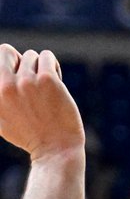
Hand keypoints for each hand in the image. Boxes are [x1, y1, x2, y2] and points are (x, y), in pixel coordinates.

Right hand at [0, 46, 84, 160]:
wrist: (55, 148)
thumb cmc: (29, 135)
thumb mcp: (1, 119)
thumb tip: (2, 78)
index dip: (5, 64)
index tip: (16, 77)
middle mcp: (4, 86)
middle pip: (5, 51)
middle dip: (18, 61)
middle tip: (29, 78)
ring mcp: (26, 81)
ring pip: (31, 55)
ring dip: (39, 67)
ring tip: (44, 87)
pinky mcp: (47, 79)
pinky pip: (47, 57)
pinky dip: (52, 65)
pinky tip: (55, 82)